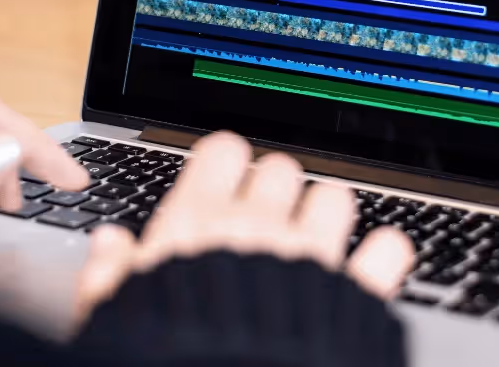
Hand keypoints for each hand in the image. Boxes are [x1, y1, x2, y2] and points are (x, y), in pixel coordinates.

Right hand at [73, 131, 414, 322]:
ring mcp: (310, 258)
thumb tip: (111, 245)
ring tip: (313, 246)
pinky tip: (371, 267)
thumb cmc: (166, 362)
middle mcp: (256, 229)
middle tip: (264, 225)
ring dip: (327, 215)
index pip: (222, 151)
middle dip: (275, 192)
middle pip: (280, 169)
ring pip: (334, 196)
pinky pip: (388, 249)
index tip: (224, 183)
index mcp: (196, 226)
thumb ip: (110, 275)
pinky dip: (384, 255)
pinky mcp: (355, 296)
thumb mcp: (112, 320)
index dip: (225, 165)